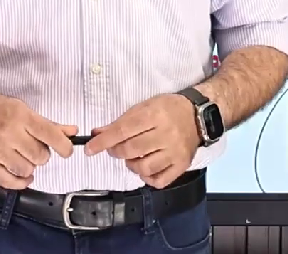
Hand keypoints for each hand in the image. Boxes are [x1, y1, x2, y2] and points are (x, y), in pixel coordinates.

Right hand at [0, 91, 77, 189]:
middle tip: (33, 147)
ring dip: (29, 166)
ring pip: (26, 170)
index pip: (51, 135)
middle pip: (40, 156)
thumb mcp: (24, 109)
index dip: (65, 147)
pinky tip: (22, 175)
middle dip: (42, 154)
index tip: (67, 150)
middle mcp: (8, 133)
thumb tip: (72, 132)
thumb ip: (49, 124)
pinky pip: (8, 182)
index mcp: (20, 116)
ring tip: (22, 156)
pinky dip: (20, 182)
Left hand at [83, 94, 200, 187]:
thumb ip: (121, 121)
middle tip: (114, 148)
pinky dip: (148, 178)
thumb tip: (97, 133)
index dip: (103, 141)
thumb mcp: (144, 107)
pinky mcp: (182, 165)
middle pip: (132, 150)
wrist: (198, 115)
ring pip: (145, 168)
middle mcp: (166, 135)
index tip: (89, 149)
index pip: (123, 131)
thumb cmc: (168, 109)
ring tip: (132, 157)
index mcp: (155, 115)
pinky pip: (160, 181)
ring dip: (131, 165)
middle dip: (116, 151)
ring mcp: (175, 152)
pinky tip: (145, 169)